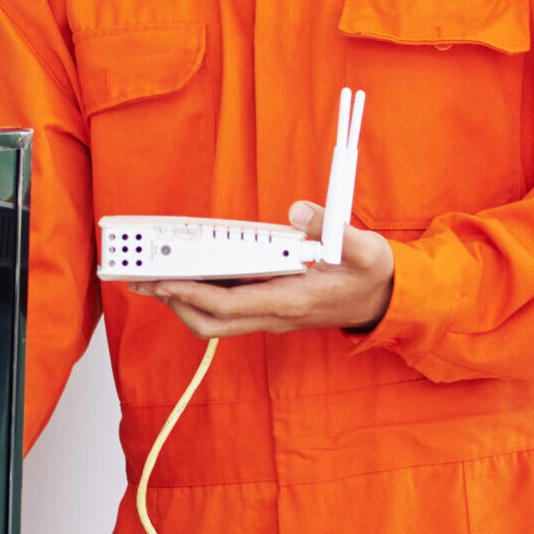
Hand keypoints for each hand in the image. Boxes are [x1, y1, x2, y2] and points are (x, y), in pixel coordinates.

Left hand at [128, 202, 394, 338]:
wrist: (388, 302)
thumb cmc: (373, 276)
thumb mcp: (365, 248)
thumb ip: (332, 228)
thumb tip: (298, 210)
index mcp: (294, 301)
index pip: (231, 304)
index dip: (191, 293)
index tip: (162, 279)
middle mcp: (278, 315)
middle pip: (212, 323)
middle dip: (175, 304)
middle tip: (145, 281)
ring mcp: (274, 316)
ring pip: (216, 322)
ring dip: (185, 303)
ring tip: (157, 279)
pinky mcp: (273, 310)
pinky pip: (229, 312)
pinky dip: (204, 298)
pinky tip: (192, 276)